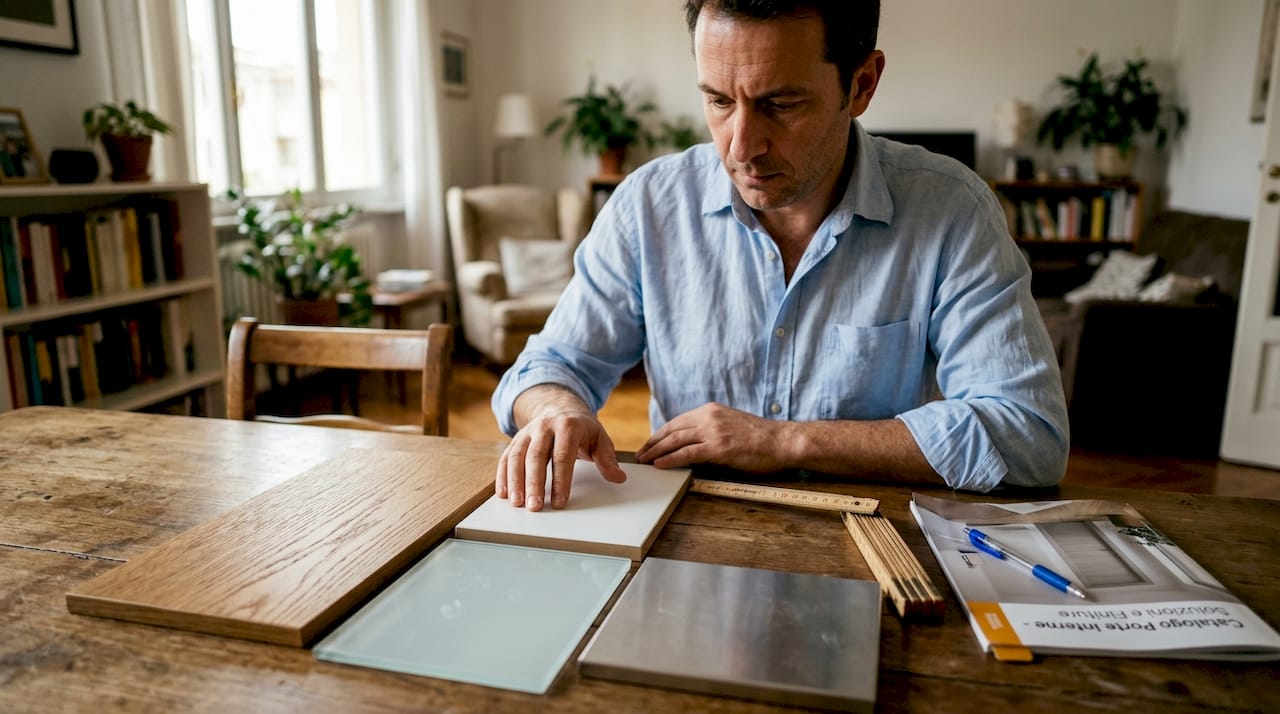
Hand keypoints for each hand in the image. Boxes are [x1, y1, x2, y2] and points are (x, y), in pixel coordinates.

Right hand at [497, 406, 626, 510]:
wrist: (559, 407)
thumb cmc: (581, 428)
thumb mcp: (599, 438)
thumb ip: (607, 459)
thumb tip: (618, 478)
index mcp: (568, 426)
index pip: (563, 456)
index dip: (560, 480)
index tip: (559, 502)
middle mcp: (544, 427)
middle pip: (536, 456)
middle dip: (534, 483)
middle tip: (534, 506)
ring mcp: (528, 432)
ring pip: (517, 456)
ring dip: (515, 481)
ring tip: (517, 503)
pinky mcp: (516, 440)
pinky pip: (505, 457)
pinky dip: (502, 476)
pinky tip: (504, 493)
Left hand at [635, 402, 787, 471]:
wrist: (782, 441)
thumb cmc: (761, 438)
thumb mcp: (731, 425)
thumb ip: (712, 430)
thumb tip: (693, 443)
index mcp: (711, 410)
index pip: (678, 421)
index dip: (661, 433)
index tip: (650, 443)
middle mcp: (709, 417)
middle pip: (672, 429)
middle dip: (653, 442)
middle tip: (640, 454)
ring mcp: (714, 431)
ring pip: (676, 440)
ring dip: (657, 451)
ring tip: (645, 461)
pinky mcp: (719, 447)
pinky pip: (688, 453)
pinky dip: (671, 459)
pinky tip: (660, 465)